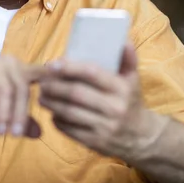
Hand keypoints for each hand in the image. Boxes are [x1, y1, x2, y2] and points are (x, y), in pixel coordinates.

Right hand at [0, 55, 48, 137]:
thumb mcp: (1, 107)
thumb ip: (20, 118)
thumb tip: (39, 134)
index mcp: (21, 69)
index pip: (42, 74)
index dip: (55, 78)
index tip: (67, 89)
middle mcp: (10, 62)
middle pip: (21, 89)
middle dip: (19, 114)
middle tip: (15, 134)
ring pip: (4, 89)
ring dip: (3, 113)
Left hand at [38, 44, 165, 159]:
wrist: (141, 138)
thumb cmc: (131, 101)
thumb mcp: (133, 79)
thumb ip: (127, 58)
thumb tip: (123, 39)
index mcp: (122, 88)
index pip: (92, 73)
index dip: (70, 67)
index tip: (52, 64)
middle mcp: (114, 108)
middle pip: (76, 94)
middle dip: (55, 86)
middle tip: (42, 81)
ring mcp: (104, 127)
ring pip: (70, 113)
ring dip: (51, 103)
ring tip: (41, 96)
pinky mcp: (95, 143)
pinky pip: (70, 130)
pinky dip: (57, 120)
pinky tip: (52, 112)